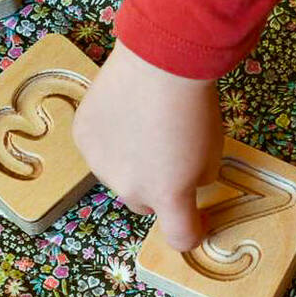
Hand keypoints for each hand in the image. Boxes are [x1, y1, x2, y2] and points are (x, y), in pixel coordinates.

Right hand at [72, 40, 223, 249]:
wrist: (160, 59)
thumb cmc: (195, 104)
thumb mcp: (213, 152)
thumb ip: (197, 179)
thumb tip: (184, 180)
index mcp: (167, 196)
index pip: (179, 237)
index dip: (192, 231)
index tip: (197, 217)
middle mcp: (129, 188)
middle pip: (144, 203)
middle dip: (156, 189)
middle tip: (168, 157)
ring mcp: (100, 164)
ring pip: (118, 177)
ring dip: (130, 164)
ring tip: (143, 126)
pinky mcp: (82, 138)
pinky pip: (98, 150)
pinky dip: (111, 140)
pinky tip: (123, 112)